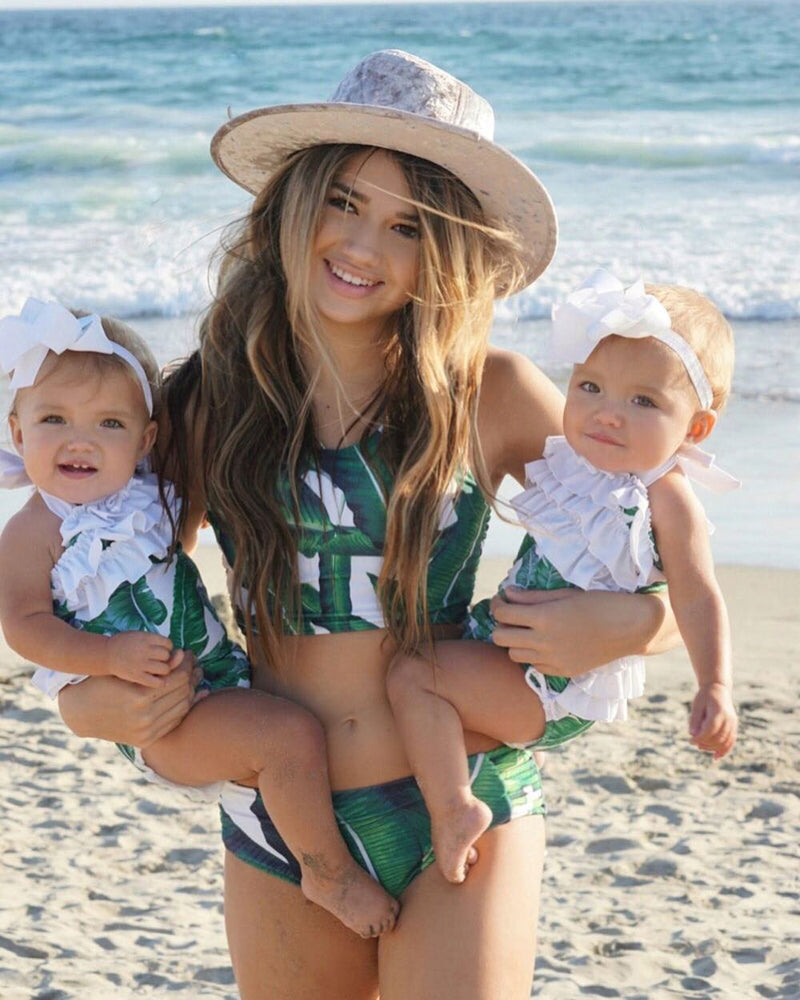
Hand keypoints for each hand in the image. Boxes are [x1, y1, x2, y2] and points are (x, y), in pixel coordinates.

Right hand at [59, 651, 203, 746]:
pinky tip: (189, 694)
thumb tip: (181, 655)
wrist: (81, 713)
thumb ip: (156, 665)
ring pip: (182, 708)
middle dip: (192, 675)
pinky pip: (174, 721)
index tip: (187, 654)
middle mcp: (145, 718)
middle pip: (183, 692)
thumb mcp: (126, 670)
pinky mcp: (146, 740)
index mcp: (139, 698)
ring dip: (191, 690)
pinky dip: (183, 707)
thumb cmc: (103, 683)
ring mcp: (146, 732)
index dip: (186, 663)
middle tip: (194, 664)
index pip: (178, 678)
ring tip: (192, 676)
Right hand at [103, 631, 174, 686]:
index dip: (167, 649)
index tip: (161, 651)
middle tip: (159, 661)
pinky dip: (160, 682)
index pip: (168, 644)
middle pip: (167, 657)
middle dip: (167, 660)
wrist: (105, 654)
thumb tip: (182, 653)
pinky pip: (157, 682)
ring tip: (157, 670)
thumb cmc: (126, 645)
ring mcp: (140, 664)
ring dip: (164, 670)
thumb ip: (161, 644)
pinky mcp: (136, 676)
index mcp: (146, 638)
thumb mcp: (142, 636)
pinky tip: (156, 680)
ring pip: (165, 669)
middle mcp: (144, 650)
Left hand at [490, 587, 627, 676]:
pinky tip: (544, 644)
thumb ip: (531, 596)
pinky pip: (534, 666)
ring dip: (514, 641)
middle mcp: (544, 641)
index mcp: (544, 617)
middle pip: (500, 637)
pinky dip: (533, 655)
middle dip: (501, 624)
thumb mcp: (564, 594)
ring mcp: (553, 660)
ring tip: (526, 631)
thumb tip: (507, 593)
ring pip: (513, 655)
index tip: (502, 600)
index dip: (497, 604)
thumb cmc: (599, 603)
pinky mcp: (562, 672)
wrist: (629, 628)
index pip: (503, 614)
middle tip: (511, 616)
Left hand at [689, 683, 736, 759]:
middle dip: (705, 743)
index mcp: (719, 712)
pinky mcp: (734, 726)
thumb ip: (695, 719)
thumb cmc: (704, 696)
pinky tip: (715, 758)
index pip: (710, 729)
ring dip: (712, 748)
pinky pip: (731, 741)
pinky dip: (724, 750)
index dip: (700, 738)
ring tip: (700, 747)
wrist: (718, 688)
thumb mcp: (696, 705)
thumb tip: (692, 734)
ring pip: (725, 742)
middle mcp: (729, 719)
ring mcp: (733, 723)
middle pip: (718, 738)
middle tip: (693, 743)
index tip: (690, 740)